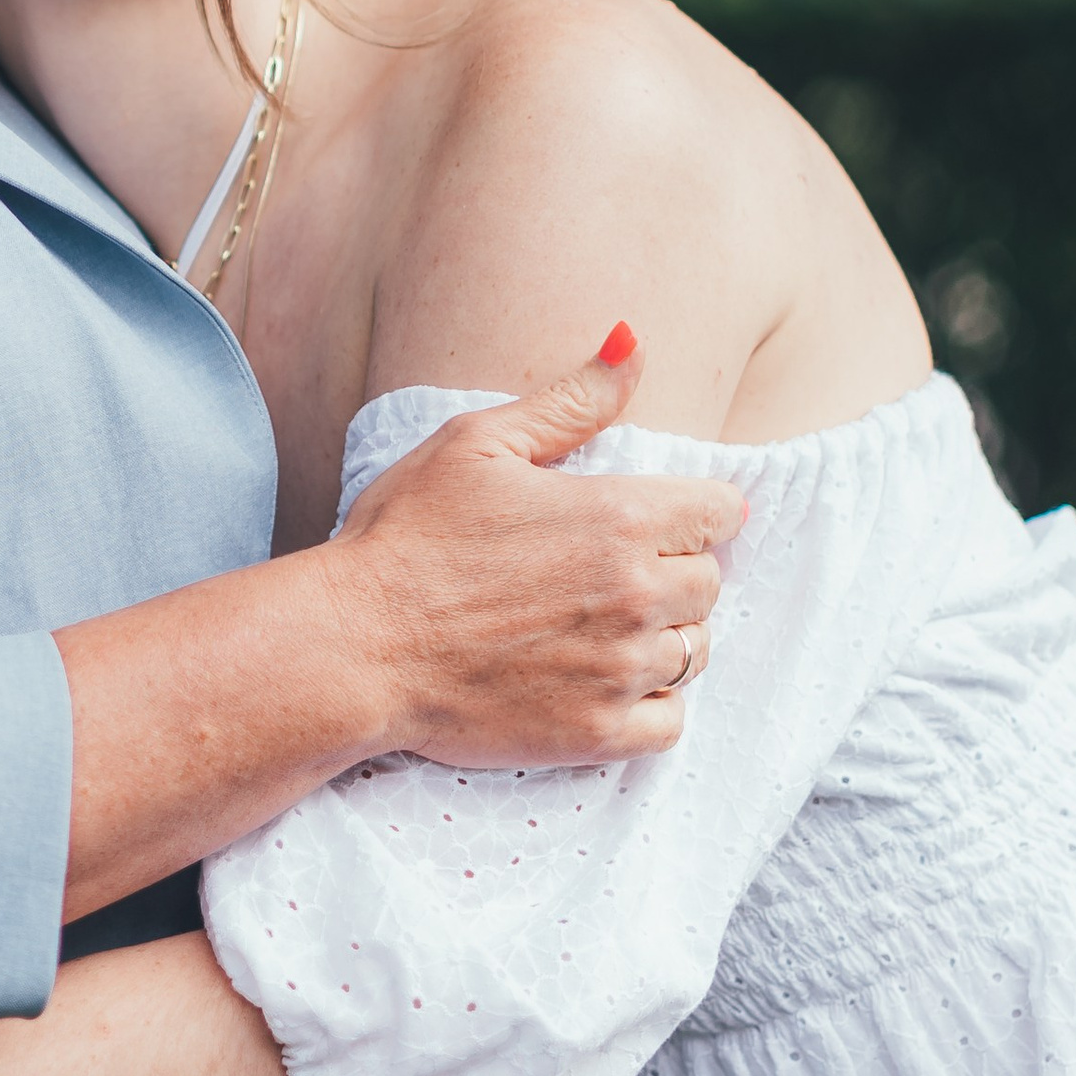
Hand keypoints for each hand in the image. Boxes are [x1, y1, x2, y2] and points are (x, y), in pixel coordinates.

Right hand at [334, 327, 743, 766]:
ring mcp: (620, 670)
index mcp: (620, 517)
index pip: (720, 512)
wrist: (355, 646)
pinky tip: (603, 681)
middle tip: (607, 571)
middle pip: (708, 583)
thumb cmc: (407, 536)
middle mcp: (637, 595)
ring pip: (695, 651)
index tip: (657, 518)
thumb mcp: (478, 443)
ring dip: (662, 637)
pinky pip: (670, 723)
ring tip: (599, 626)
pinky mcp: (597, 733)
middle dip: (672, 571)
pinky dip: (651, 704)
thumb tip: (634, 343)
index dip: (692, 510)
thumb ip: (570, 400)